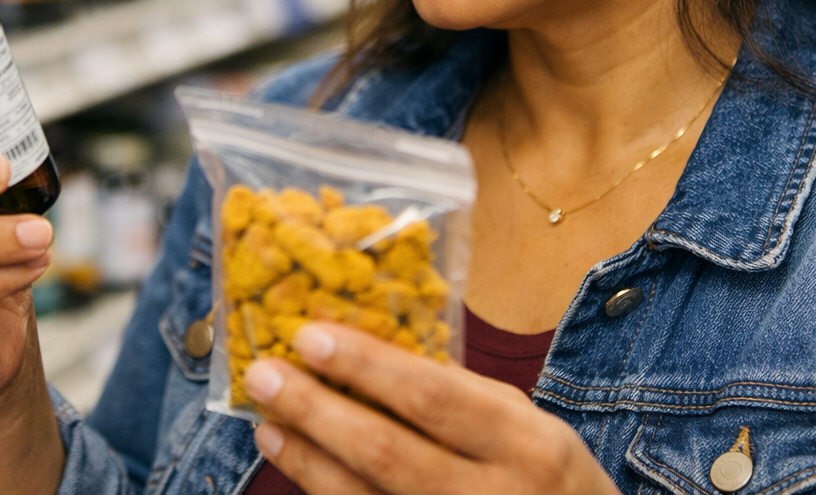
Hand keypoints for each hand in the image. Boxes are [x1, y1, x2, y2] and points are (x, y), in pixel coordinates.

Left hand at [243, 323, 618, 494]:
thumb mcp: (529, 428)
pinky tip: (299, 466)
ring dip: (306, 460)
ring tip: (269, 423)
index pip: (432, 397)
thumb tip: (375, 350)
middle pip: (386, 452)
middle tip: (265, 375)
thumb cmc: (550, 482)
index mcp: (525, 444)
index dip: (365, 365)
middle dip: (316, 410)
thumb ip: (463, 396)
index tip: (309, 335)